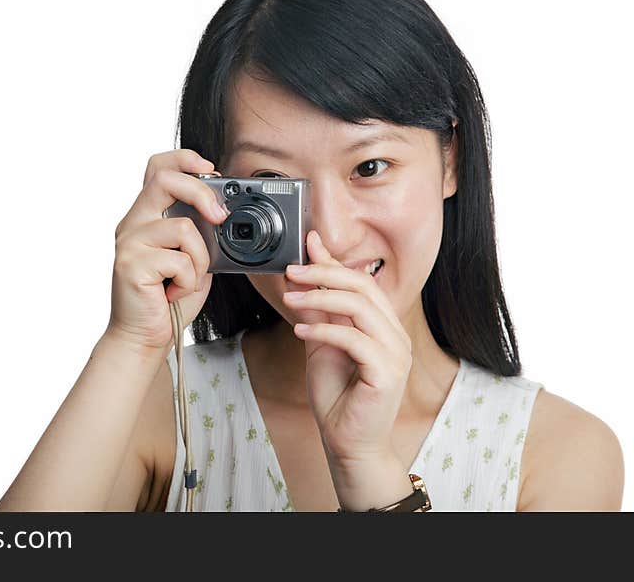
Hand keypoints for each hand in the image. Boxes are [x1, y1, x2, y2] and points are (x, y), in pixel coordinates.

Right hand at [106, 149, 228, 358]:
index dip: (185, 159)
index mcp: (146, 216)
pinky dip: (189, 280)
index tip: (211, 170)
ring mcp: (129, 243)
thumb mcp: (192, 258)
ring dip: (200, 259)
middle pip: (166, 179)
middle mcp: (132, 223)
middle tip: (220, 217)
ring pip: (184, 228)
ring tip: (187, 279)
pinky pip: (179, 260)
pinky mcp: (130, 265)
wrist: (145, 338)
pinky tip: (174, 292)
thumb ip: (200, 233)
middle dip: (202, 193)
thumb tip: (224, 212)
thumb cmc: (169, 300)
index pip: (158, 167)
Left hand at [282, 230, 413, 466]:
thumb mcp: (320, 344)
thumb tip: (303, 275)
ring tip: (290, 300)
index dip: (333, 261)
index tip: (307, 245)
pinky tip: (300, 332)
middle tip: (292, 270)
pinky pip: (355, 340)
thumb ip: (317, 311)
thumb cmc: (337, 396)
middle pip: (363, 286)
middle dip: (324, 273)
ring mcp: (396, 353)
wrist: (347, 442)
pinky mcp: (388, 373)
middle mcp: (394, 334)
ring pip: (360, 307)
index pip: (362, 281)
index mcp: (383, 325)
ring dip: (320, 297)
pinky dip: (324, 331)